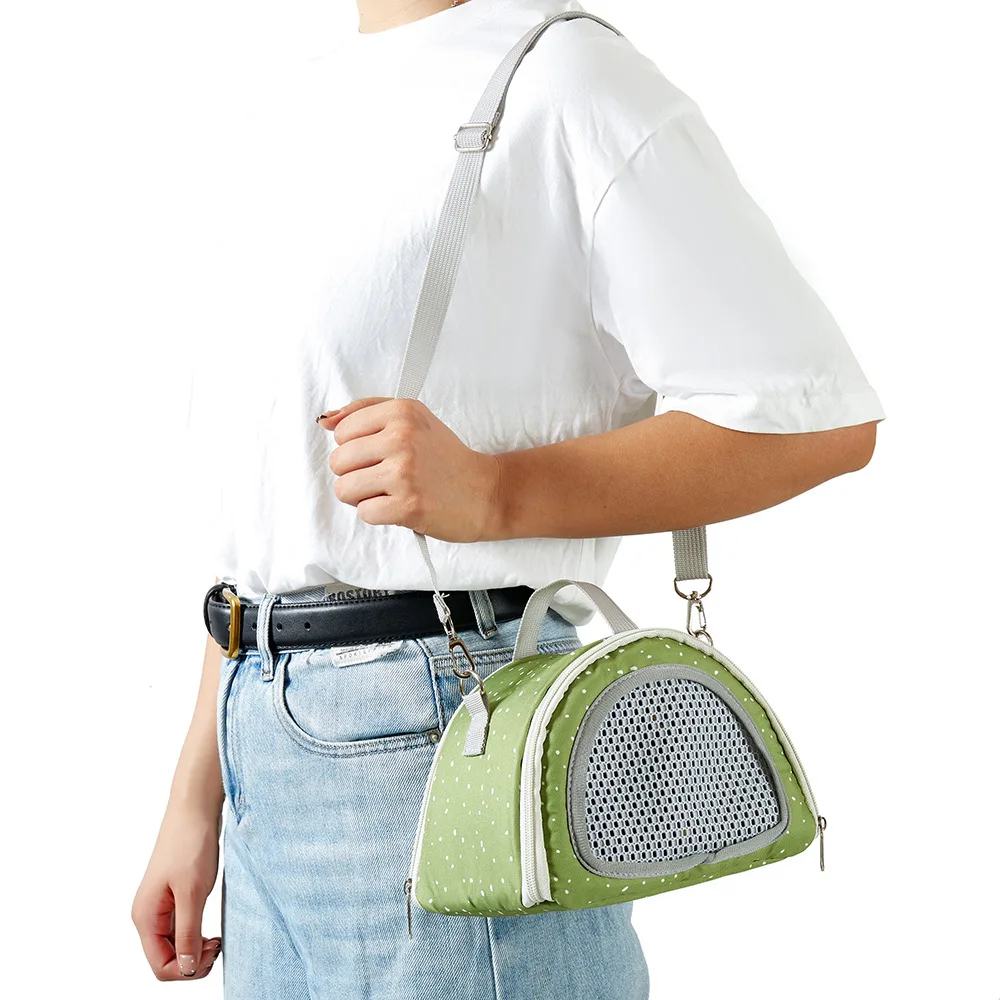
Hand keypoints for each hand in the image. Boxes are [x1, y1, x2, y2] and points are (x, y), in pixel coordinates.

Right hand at [132, 804, 222, 980]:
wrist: (195, 810)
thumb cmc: (191, 844)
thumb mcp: (193, 892)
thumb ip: (188, 933)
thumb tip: (186, 969)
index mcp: (145, 917)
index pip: (160, 966)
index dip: (186, 969)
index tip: (212, 951)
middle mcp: (148, 916)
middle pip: (166, 960)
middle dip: (192, 962)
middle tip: (217, 945)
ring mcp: (160, 908)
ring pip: (175, 947)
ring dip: (195, 951)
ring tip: (216, 939)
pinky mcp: (174, 899)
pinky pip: (181, 931)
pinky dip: (197, 937)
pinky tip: (212, 932)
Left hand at [316, 397, 503, 541]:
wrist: (486, 492)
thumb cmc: (446, 458)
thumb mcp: (413, 420)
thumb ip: (366, 413)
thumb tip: (325, 421)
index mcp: (402, 411)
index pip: (342, 431)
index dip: (356, 448)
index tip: (380, 453)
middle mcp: (402, 438)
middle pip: (338, 461)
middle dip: (356, 474)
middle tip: (385, 477)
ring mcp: (404, 473)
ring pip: (345, 489)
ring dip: (363, 497)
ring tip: (389, 493)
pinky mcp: (408, 506)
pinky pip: (364, 513)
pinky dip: (378, 515)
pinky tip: (399, 507)